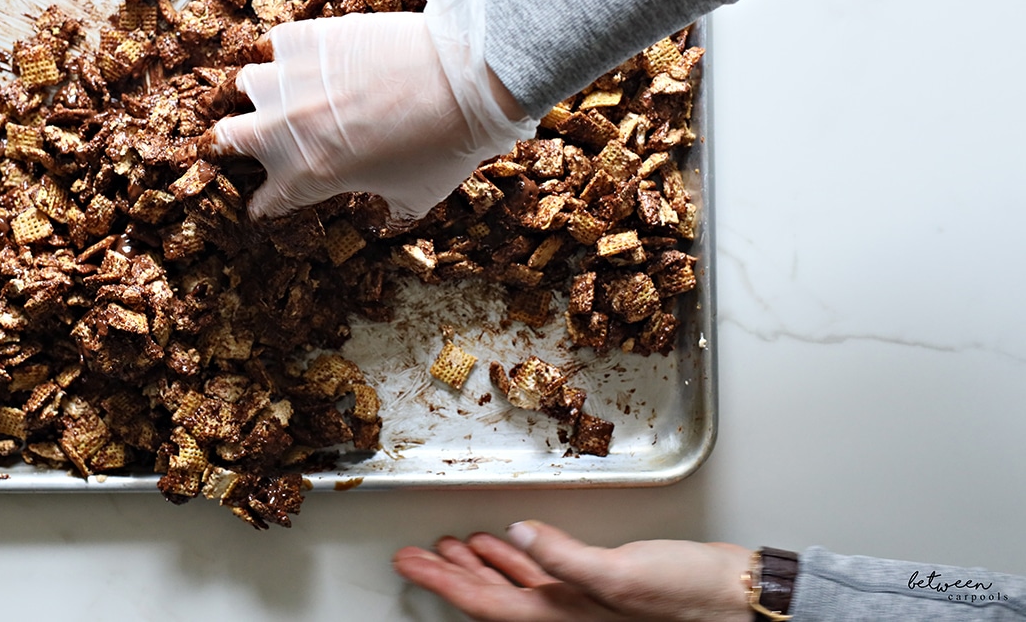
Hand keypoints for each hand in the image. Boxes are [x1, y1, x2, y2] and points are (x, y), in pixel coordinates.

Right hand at [211, 0, 536, 219]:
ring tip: (284, 89)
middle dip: (234, 143)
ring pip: (246, 84)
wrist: (462, 80)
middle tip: (254, 139)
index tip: (269, 200)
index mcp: (307, 178)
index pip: (263, 201)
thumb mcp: (416, 196)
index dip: (266, 203)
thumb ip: (387, 209)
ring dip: (263, 91)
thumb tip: (384, 215)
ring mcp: (290, 80)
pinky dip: (291, 51)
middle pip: (224, 140)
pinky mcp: (306, 38)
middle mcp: (285, 131)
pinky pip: (278, 43)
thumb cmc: (444, 146)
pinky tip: (312, 55)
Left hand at [393, 522, 753, 621]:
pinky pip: (541, 574)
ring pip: (513, 586)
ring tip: (448, 546)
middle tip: (414, 556)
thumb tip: (517, 535)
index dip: (442, 582)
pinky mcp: (598, 585)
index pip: (486, 604)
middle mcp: (566, 615)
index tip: (410, 565)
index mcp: (564, 619)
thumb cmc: (691, 597)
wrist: (737, 599)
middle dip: (449, 575)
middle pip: (490, 598)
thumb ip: (564, 557)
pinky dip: (517, 558)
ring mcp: (581, 604)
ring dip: (480, 565)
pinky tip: (506, 543)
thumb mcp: (621, 573)